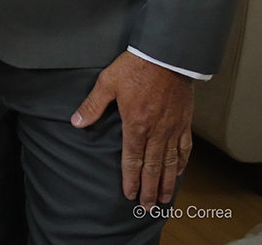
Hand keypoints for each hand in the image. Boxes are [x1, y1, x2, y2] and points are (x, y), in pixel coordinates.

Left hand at [71, 51, 193, 207]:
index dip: (131, 178)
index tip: (130, 194)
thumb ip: (93, 105)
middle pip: (154, 166)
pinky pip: (185, 147)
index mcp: (136, 124)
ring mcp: (172, 128)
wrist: (166, 56)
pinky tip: (179, 172)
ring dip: (168, 182)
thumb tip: (77, 122)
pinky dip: (182, 163)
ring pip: (170, 161)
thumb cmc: (135, 67)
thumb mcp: (107, 82)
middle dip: (150, 188)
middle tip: (149, 206)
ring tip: (166, 198)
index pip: (132, 158)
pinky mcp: (184, 122)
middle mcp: (156, 131)